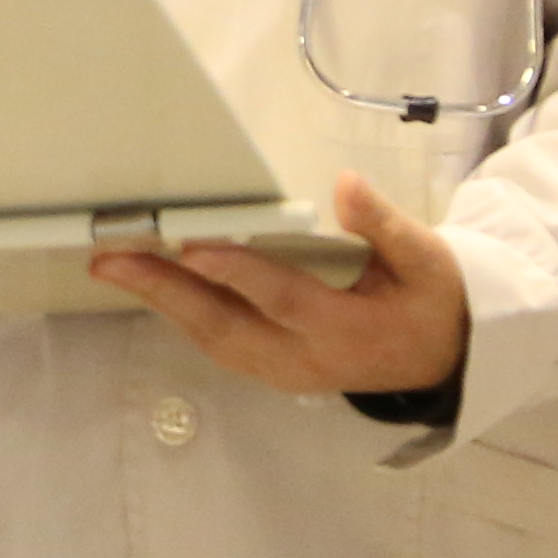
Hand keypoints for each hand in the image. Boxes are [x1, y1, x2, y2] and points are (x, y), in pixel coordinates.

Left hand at [91, 173, 469, 400]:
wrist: (445, 360)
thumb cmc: (432, 299)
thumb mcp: (426, 259)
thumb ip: (383, 224)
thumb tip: (346, 185)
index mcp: (346, 330)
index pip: (282, 298)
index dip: (237, 273)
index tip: (191, 246)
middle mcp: (306, 360)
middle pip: (226, 327)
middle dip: (165, 291)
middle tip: (112, 259)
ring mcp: (286, 373)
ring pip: (214, 339)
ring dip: (163, 302)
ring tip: (116, 265)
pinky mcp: (274, 372)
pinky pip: (219, 343)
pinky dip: (183, 313)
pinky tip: (153, 285)